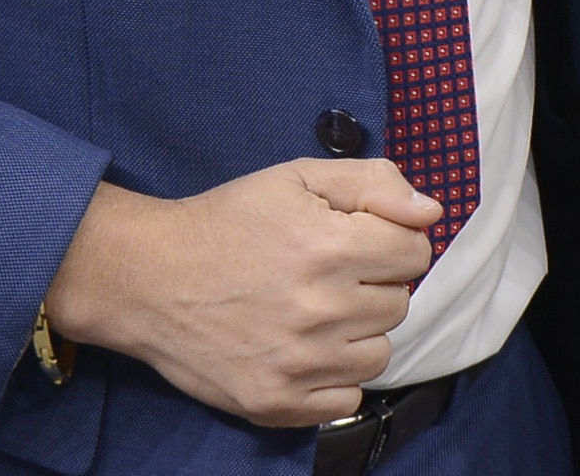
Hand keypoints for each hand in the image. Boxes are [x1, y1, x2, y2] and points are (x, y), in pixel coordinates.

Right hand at [40, 158, 438, 425]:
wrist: (148, 278)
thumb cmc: (228, 221)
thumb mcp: (297, 177)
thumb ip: (374, 183)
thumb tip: (430, 213)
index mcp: (331, 247)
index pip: (415, 253)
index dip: (392, 240)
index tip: (359, 240)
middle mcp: (319, 310)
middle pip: (399, 303)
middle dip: (373, 284)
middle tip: (328, 274)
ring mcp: (298, 363)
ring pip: (379, 353)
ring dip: (358, 332)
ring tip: (316, 312)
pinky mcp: (275, 403)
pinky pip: (347, 400)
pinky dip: (336, 378)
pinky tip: (306, 350)